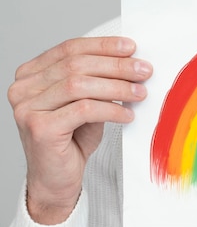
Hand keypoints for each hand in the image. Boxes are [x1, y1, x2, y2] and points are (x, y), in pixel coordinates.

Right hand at [7, 37, 152, 223]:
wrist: (56, 180)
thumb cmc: (72, 139)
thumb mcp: (86, 101)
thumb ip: (98, 79)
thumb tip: (131, 61)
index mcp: (32, 74)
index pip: (70, 49)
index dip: (103, 46)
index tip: (131, 47)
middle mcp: (23, 88)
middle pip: (76, 65)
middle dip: (116, 66)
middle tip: (144, 70)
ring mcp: (27, 108)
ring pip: (79, 85)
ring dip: (117, 87)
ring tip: (140, 93)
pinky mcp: (39, 128)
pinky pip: (84, 110)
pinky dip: (111, 110)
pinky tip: (127, 115)